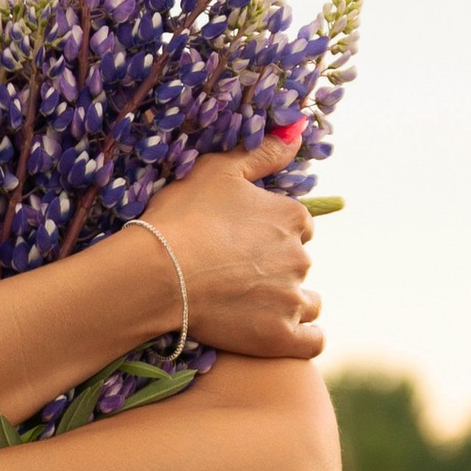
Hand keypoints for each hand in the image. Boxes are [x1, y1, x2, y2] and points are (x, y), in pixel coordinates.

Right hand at [136, 128, 322, 361]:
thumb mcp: (218, 170)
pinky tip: (281, 334)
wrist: (159, 273)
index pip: (298, 226)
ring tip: (252, 306)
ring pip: (307, 302)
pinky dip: (302, 337)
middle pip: (299, 264)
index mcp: (290, 216)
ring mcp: (292, 299)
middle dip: (277, 269)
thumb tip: (299, 130)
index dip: (273, 234)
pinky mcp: (280, 336)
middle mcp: (300, 256)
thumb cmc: (181, 217)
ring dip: (289, 303)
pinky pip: (312, 341)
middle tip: (236, 276)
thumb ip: (263, 152)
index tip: (245, 245)